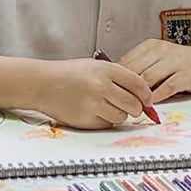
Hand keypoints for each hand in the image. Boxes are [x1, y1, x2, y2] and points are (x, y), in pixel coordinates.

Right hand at [35, 57, 159, 130]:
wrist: (42, 84)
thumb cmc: (67, 74)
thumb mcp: (93, 66)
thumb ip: (116, 76)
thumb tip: (139, 93)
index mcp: (105, 70)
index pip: (137, 84)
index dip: (146, 94)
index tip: (148, 100)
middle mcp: (101, 86)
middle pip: (133, 104)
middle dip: (136, 108)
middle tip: (132, 107)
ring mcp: (93, 104)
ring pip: (122, 117)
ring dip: (119, 114)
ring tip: (107, 107)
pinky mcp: (86, 120)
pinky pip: (107, 124)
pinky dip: (105, 120)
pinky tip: (94, 111)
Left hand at [116, 37, 190, 99]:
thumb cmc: (183, 63)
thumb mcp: (160, 59)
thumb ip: (142, 67)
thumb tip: (117, 83)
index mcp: (150, 46)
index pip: (126, 61)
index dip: (115, 78)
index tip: (109, 90)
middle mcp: (161, 51)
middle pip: (134, 70)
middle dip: (124, 87)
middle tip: (116, 102)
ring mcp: (174, 62)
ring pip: (148, 79)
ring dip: (138, 94)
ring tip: (130, 106)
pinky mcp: (186, 75)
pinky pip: (166, 87)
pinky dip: (156, 97)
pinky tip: (149, 106)